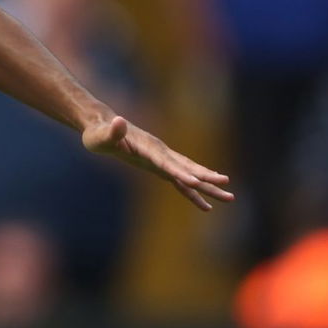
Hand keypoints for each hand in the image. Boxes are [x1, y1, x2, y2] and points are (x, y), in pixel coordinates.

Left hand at [82, 114, 234, 210]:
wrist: (102, 127)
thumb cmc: (98, 134)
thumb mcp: (100, 135)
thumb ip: (111, 131)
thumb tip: (117, 121)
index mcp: (148, 148)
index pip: (167, 163)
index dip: (180, 172)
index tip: (196, 182)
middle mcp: (160, 153)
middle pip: (187, 168)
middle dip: (207, 179)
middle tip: (227, 186)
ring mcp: (162, 159)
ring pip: (190, 174)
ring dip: (208, 186)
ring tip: (230, 196)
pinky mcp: (159, 166)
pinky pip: (180, 181)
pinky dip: (193, 193)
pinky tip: (206, 206)